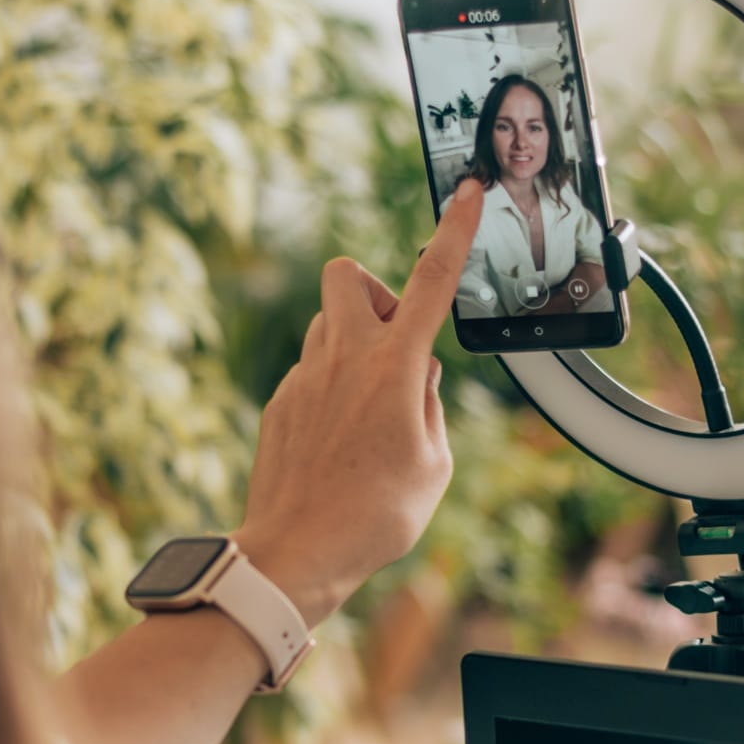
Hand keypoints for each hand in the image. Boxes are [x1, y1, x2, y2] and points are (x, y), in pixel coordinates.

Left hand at [233, 179, 482, 625]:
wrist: (295, 552)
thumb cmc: (372, 517)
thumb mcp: (433, 465)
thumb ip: (430, 406)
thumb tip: (417, 375)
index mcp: (393, 367)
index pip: (432, 280)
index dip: (453, 230)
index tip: (465, 191)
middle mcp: (343, 358)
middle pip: (347, 275)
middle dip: (375, 289)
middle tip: (394, 339)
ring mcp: (304, 378)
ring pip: (326, 323)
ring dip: (353, 340)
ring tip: (371, 402)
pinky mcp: (279, 403)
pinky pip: (310, 372)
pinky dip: (331, 387)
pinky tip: (339, 441)